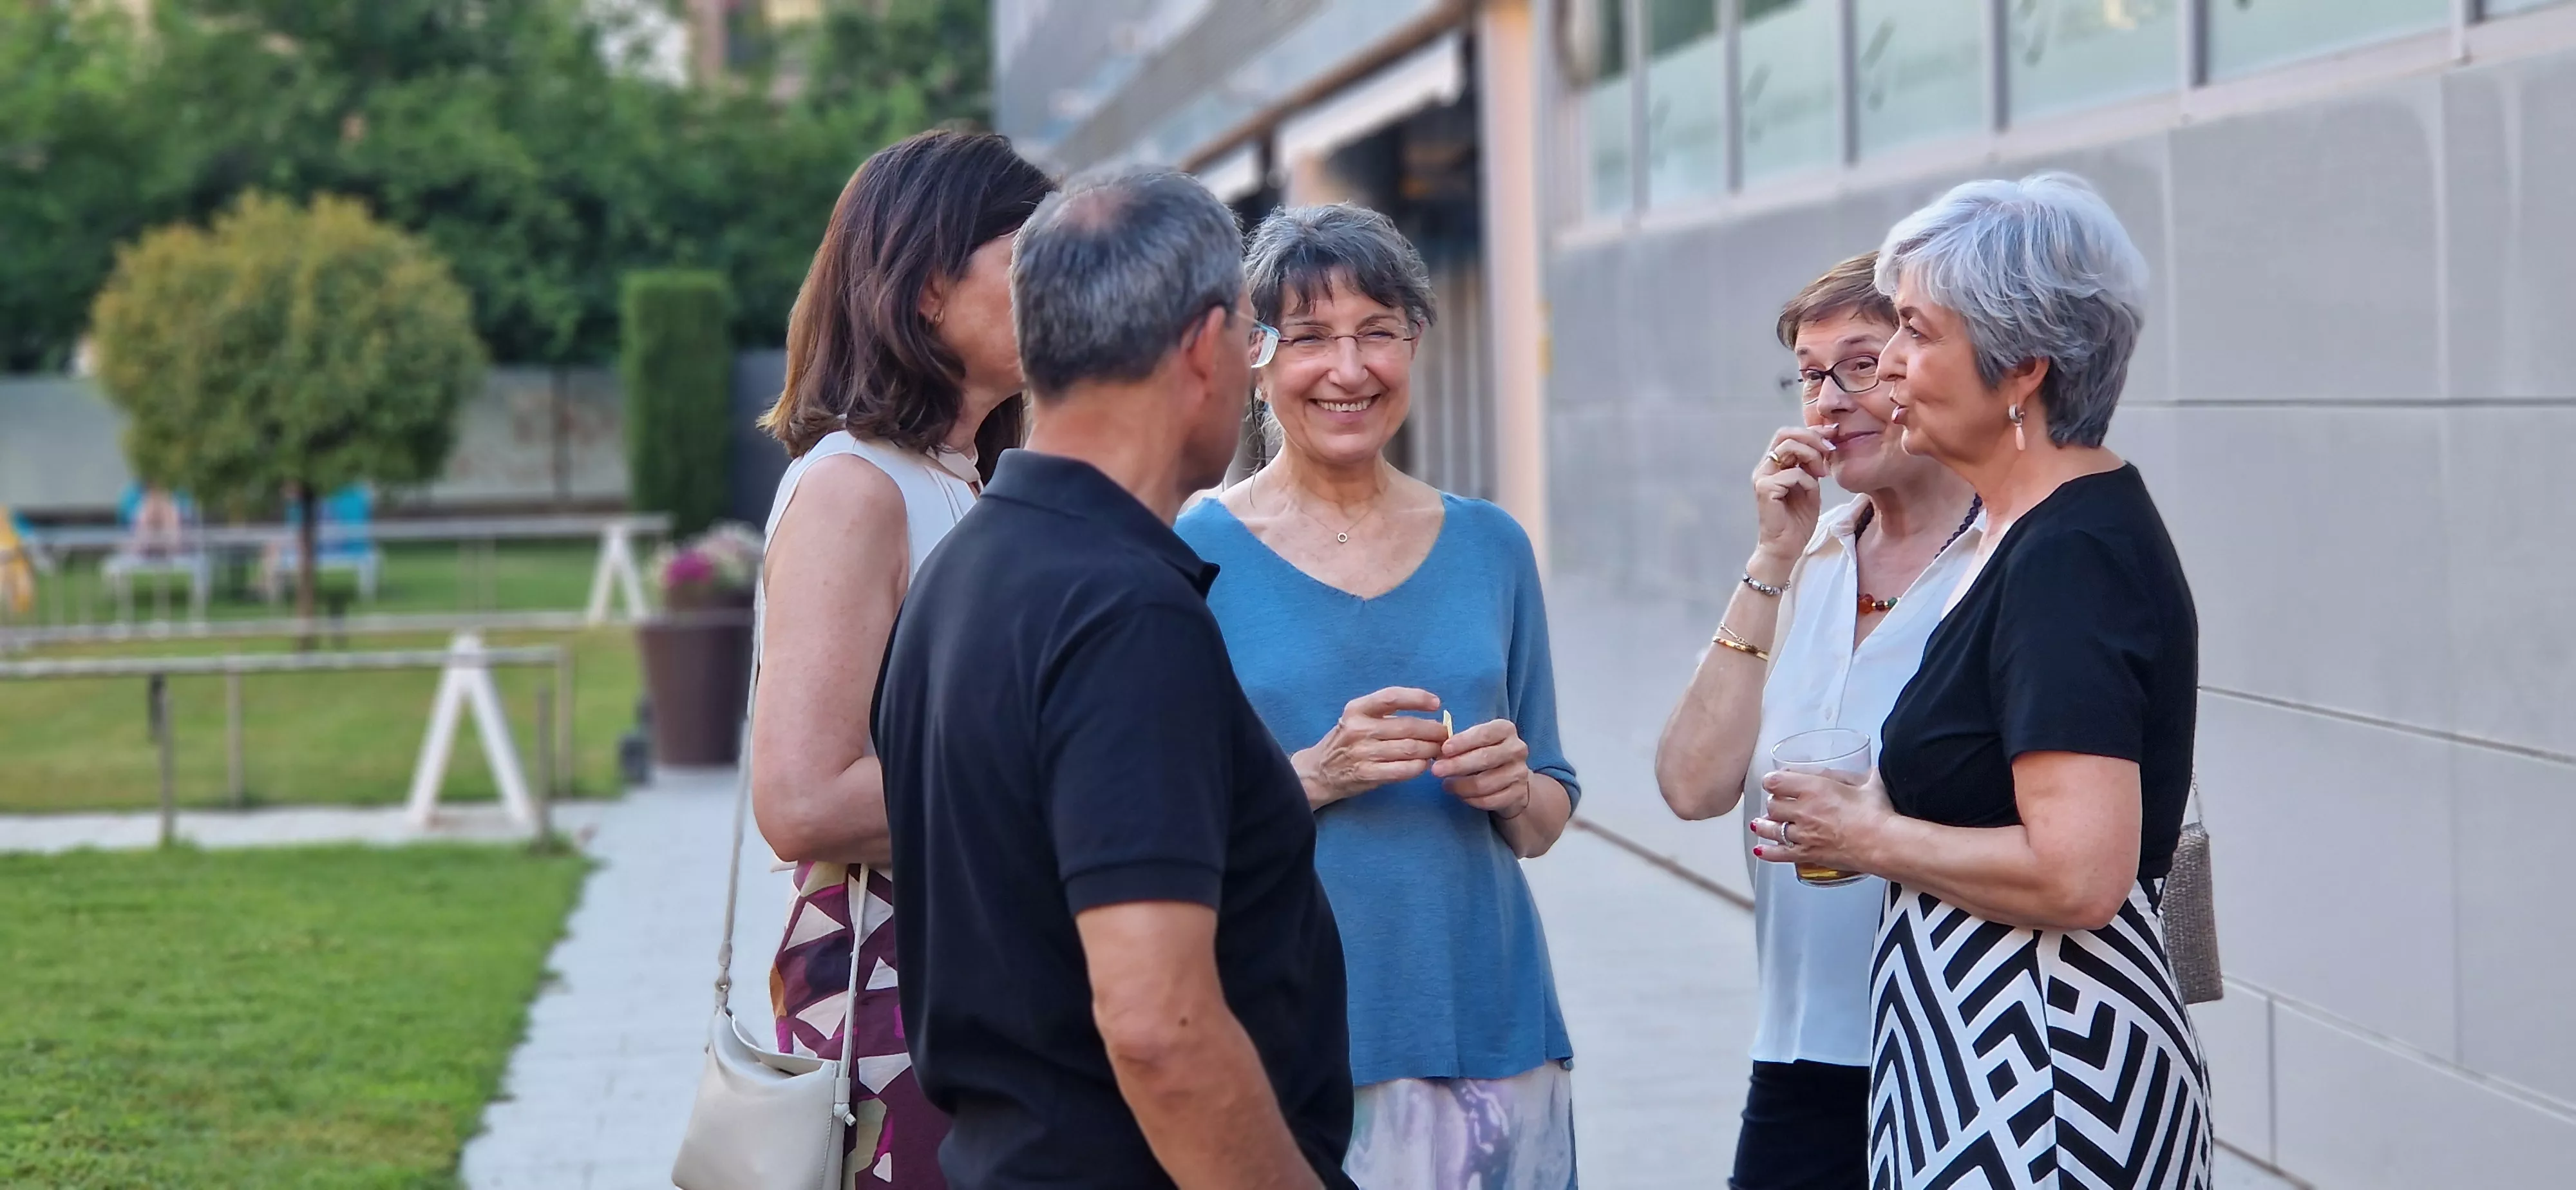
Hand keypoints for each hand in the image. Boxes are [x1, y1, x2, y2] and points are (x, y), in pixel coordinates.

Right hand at [1294, 687, 1447, 807]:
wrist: (1318, 772)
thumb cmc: (1345, 742)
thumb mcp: (1357, 719)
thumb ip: (1386, 716)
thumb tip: (1429, 717)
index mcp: (1357, 709)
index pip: (1392, 697)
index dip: (1417, 698)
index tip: (1436, 703)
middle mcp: (1359, 728)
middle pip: (1408, 726)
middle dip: (1433, 731)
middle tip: (1445, 735)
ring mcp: (1362, 752)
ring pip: (1409, 749)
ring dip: (1430, 750)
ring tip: (1438, 751)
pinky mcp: (1366, 774)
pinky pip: (1402, 770)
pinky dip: (1418, 767)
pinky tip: (1424, 765)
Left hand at [1434, 718, 1533, 819]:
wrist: (1511, 776)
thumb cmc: (1486, 752)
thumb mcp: (1475, 741)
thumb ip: (1460, 742)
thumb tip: (1438, 751)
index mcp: (1506, 729)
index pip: (1484, 734)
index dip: (1463, 742)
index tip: (1444, 749)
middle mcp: (1516, 749)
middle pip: (1485, 758)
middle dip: (1457, 765)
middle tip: (1436, 770)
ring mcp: (1519, 772)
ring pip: (1485, 783)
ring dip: (1461, 786)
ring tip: (1446, 784)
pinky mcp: (1518, 794)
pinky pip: (1489, 800)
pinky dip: (1471, 799)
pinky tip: (1461, 795)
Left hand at [1749, 767, 1894, 874]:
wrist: (1881, 844)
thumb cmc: (1878, 813)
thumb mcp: (1870, 783)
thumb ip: (1864, 775)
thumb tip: (1871, 769)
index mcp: (1814, 788)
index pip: (1776, 781)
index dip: (1773, 780)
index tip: (1775, 781)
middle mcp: (1802, 810)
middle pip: (1772, 805)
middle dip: (1774, 803)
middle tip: (1778, 803)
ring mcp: (1802, 834)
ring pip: (1771, 828)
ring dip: (1765, 825)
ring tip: (1760, 823)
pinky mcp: (1807, 854)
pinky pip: (1779, 854)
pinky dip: (1768, 852)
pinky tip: (1760, 850)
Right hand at [1751, 426, 1832, 564]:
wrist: (1786, 548)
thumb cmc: (1797, 521)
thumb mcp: (1810, 486)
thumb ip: (1811, 466)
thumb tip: (1824, 443)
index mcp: (1773, 465)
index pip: (1788, 434)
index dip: (1812, 430)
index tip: (1833, 434)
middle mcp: (1764, 468)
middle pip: (1785, 434)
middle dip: (1812, 437)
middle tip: (1830, 450)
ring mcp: (1762, 477)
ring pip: (1789, 447)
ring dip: (1812, 455)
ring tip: (1822, 473)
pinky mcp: (1765, 489)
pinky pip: (1793, 473)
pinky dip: (1808, 480)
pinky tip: (1813, 492)